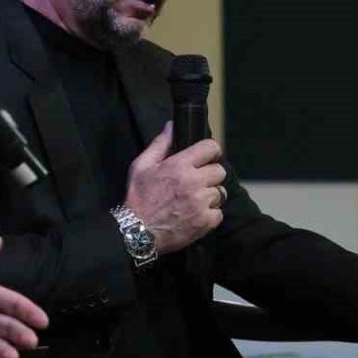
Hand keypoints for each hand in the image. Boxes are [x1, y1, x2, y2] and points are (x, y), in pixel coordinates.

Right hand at [123, 124, 226, 254]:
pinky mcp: (205, 222)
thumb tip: (172, 126)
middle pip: (219, 171)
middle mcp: (194, 182)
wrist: (137, 232)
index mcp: (180, 165)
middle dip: (210, 175)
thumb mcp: (141, 166)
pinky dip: (210, 214)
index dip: (210, 151)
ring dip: (210, 195)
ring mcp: (201, 203)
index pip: (211, 148)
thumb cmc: (138, 197)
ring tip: (195, 200)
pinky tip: (195, 215)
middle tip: (197, 182)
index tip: (206, 158)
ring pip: (220, 192)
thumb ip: (159, 144)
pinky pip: (219, 213)